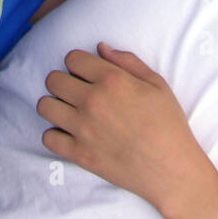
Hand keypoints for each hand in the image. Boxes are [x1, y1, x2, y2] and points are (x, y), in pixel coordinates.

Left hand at [37, 44, 217, 218]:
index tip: (86, 74)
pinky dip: (56, 134)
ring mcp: (83, 129)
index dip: (78, 64)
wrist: (172, 170)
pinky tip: (71, 134)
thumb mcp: (157, 84)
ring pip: (45, 106)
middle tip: (76, 92)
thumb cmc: (169, 125)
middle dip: (63, 82)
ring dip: (55, 105)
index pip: (72, 58)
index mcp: (112, 80)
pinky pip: (48, 137)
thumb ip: (128, 61)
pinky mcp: (79, 154)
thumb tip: (101, 48)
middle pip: (53, 80)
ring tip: (69, 111)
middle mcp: (92, 100)